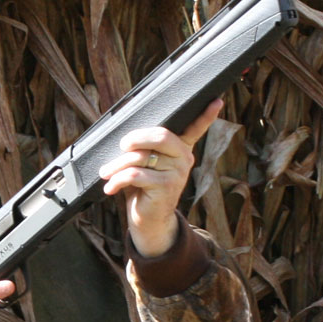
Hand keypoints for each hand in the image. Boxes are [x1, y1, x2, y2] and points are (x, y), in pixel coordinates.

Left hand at [97, 99, 221, 257]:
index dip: (206, 115)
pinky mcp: (166, 187)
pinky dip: (117, 180)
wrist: (148, 221)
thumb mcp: (144, 164)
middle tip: (122, 145)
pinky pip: (135, 175)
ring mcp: (178, 172)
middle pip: (159, 135)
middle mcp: (184, 158)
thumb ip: (142, 148)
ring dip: (117, 165)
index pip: (195, 128)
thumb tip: (125, 137)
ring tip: (106, 172)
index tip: (216, 100)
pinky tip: (110, 187)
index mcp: (181, 148)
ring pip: (140, 157)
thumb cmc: (143, 188)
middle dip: (135, 138)